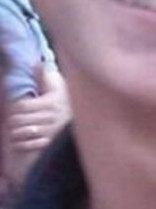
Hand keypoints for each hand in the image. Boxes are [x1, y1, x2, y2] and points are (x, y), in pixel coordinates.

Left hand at [2, 67, 69, 192]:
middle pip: (18, 120)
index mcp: (49, 102)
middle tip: (14, 121)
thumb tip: (37, 63)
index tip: (17, 109)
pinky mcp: (49, 144)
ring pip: (21, 133)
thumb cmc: (71, 103)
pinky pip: (28, 145)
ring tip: (16, 131)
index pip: (21, 106)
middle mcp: (48, 117)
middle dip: (13, 121)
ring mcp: (49, 132)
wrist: (89, 123)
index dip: (15, 108)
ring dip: (15, 133)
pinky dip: (21, 144)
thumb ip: (46, 76)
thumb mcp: (61, 87)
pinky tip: (21, 142)